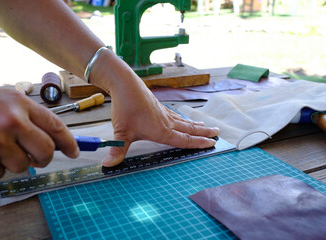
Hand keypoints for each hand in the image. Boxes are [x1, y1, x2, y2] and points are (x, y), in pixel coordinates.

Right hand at [0, 86, 78, 180]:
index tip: (74, 152)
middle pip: (47, 151)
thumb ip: (27, 116)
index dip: (69, 142)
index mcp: (19, 103)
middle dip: (44, 158)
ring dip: (11, 162)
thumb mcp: (2, 99)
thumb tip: (52, 138)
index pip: (55, 125)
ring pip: (23, 166)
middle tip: (36, 158)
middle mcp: (11, 121)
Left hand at [99, 66, 219, 166]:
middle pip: (189, 129)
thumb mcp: (121, 131)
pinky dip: (183, 119)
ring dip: (195, 125)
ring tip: (205, 127)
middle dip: (204, 133)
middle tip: (217, 133)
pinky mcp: (158, 107)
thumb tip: (108, 165)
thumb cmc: (125, 107)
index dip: (198, 143)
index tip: (212, 143)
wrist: (124, 84)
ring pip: (183, 121)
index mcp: (161, 130)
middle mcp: (166, 122)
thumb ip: (118, 149)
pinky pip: (175, 115)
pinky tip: (182, 119)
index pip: (184, 140)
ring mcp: (163, 113)